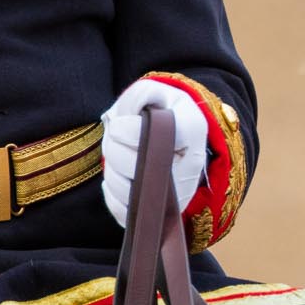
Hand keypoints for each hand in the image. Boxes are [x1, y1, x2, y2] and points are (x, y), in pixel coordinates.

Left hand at [100, 80, 207, 226]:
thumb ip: (140, 95)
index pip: (148, 135)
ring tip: (122, 156)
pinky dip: (113, 193)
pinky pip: (124, 210)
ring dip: (112, 171)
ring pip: (126, 190)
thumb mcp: (157, 93)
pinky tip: (122, 176)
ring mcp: (179, 192)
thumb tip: (126, 117)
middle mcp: (192, 164)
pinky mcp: (161, 212)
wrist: (183, 138)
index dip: (124, 129)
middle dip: (113, 149)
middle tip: (117, 138)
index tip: (121, 122)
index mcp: (192, 129)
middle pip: (132, 164)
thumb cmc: (165, 113)